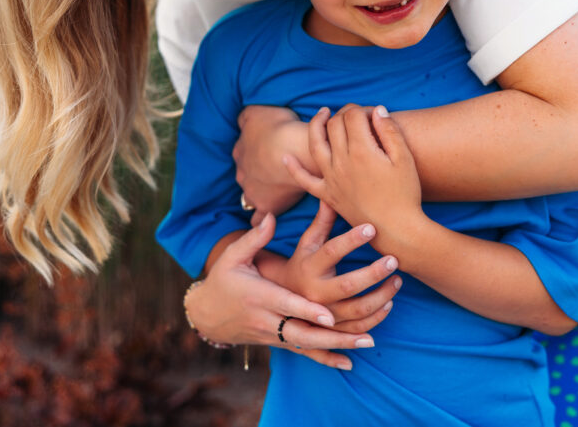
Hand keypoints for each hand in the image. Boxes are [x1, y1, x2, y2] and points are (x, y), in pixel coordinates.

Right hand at [185, 213, 383, 370]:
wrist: (207, 314)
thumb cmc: (223, 280)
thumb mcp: (233, 257)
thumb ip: (255, 238)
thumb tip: (270, 216)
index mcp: (260, 296)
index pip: (287, 304)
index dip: (308, 311)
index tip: (330, 315)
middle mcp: (269, 319)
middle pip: (305, 330)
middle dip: (337, 332)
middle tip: (368, 330)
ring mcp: (274, 335)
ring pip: (310, 345)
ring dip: (340, 344)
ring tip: (370, 340)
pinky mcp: (278, 343)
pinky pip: (305, 354)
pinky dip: (327, 359)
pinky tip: (350, 362)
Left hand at [233, 105, 310, 223]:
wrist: (296, 150)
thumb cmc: (279, 127)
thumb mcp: (255, 111)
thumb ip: (245, 117)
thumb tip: (242, 122)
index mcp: (240, 151)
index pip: (243, 151)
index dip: (256, 150)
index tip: (270, 149)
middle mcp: (242, 172)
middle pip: (247, 174)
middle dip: (257, 172)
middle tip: (277, 168)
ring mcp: (252, 192)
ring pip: (249, 196)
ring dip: (258, 193)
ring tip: (275, 190)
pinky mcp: (267, 206)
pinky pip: (258, 219)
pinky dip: (262, 218)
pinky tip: (270, 216)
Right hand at [278, 201, 401, 332]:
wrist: (277, 303)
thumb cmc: (298, 265)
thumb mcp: (304, 244)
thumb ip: (319, 223)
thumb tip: (332, 194)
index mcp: (307, 267)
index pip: (331, 251)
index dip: (351, 240)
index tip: (372, 227)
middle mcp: (314, 294)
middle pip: (348, 285)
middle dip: (373, 273)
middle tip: (394, 258)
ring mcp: (323, 315)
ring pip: (357, 311)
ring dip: (382, 297)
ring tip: (398, 280)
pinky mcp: (331, 331)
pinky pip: (357, 328)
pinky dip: (376, 318)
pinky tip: (389, 303)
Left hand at [286, 105, 425, 247]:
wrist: (397, 230)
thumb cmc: (405, 194)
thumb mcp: (405, 159)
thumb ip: (390, 130)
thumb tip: (377, 110)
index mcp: (362, 151)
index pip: (353, 115)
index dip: (363, 109)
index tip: (375, 115)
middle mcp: (342, 162)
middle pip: (334, 125)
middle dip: (344, 114)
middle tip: (357, 116)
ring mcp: (331, 178)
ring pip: (315, 144)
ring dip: (317, 125)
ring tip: (323, 114)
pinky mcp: (328, 194)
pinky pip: (304, 180)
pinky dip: (293, 167)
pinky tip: (286, 157)